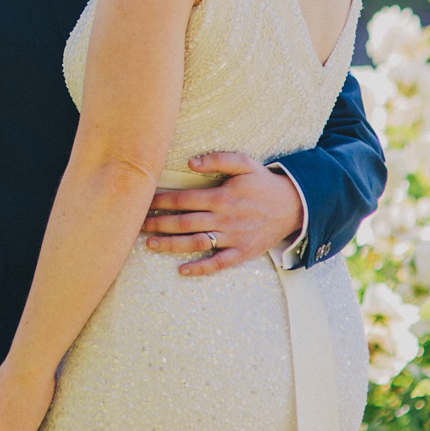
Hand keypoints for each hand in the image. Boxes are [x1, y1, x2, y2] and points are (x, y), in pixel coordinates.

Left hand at [141, 152, 303, 275]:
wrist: (293, 205)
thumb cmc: (263, 183)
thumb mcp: (244, 163)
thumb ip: (218, 159)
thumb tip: (191, 162)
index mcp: (221, 196)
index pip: (183, 199)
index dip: (161, 201)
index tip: (143, 201)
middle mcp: (223, 219)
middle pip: (183, 222)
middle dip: (158, 223)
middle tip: (136, 224)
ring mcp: (232, 238)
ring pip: (195, 243)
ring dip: (171, 245)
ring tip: (149, 244)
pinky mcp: (241, 253)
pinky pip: (218, 264)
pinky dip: (200, 268)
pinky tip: (182, 271)